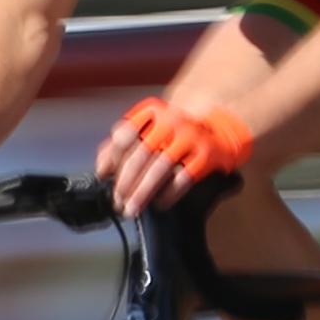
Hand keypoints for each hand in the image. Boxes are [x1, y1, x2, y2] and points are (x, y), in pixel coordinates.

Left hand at [97, 97, 253, 214]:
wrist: (217, 122)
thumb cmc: (174, 130)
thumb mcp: (149, 127)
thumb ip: (123, 142)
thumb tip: (102, 168)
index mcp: (153, 111)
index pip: (125, 135)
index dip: (111, 158)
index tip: (105, 176)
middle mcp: (171, 121)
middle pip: (141, 155)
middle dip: (126, 182)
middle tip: (118, 200)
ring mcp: (191, 137)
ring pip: (160, 169)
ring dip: (142, 192)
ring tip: (132, 208)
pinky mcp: (207, 155)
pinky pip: (183, 178)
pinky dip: (168, 194)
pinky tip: (159, 203)